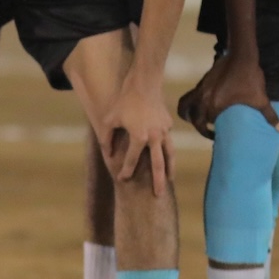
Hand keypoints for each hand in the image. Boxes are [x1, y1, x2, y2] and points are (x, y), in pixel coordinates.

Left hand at [104, 74, 175, 197]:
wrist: (144, 83)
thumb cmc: (124, 100)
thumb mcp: (110, 119)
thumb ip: (107, 138)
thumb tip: (109, 153)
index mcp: (139, 138)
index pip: (132, 161)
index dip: (126, 171)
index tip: (122, 179)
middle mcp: (154, 137)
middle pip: (158, 165)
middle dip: (158, 182)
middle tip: (158, 195)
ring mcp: (164, 131)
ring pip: (170, 154)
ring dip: (170, 168)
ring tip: (170, 180)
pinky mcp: (168, 124)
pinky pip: (169, 140)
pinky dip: (168, 150)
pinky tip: (167, 156)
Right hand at [180, 48, 273, 139]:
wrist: (242, 55)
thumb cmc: (251, 78)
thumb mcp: (260, 99)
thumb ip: (269, 116)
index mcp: (215, 106)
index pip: (207, 124)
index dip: (211, 132)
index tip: (218, 135)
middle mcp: (204, 99)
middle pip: (194, 118)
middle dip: (199, 127)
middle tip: (210, 132)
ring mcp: (201, 89)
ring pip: (185, 106)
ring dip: (188, 114)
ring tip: (195, 119)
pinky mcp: (202, 81)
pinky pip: (190, 95)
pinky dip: (192, 102)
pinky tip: (203, 104)